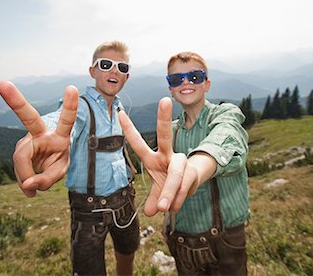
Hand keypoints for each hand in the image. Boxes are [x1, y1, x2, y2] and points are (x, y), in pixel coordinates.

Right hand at [0, 81, 78, 196]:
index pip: (66, 120)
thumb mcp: (60, 171)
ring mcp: (27, 140)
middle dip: (15, 99)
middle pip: (28, 117)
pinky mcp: (19, 150)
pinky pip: (19, 170)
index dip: (70, 106)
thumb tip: (27, 185)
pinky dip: (25, 182)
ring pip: (22, 160)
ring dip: (29, 178)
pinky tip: (29, 187)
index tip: (72, 87)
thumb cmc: (58, 160)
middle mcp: (40, 132)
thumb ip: (47, 179)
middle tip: (1, 84)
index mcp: (59, 134)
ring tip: (37, 187)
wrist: (47, 163)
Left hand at [118, 97, 197, 215]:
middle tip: (165, 100)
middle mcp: (167, 154)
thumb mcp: (158, 190)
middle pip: (165, 135)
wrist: (193, 183)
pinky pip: (184, 186)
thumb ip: (152, 197)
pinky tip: (174, 207)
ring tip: (163, 208)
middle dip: (163, 118)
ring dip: (170, 192)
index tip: (119, 112)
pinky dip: (178, 200)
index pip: (138, 143)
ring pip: (176, 174)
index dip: (129, 129)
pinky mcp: (191, 172)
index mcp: (153, 158)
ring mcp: (180, 162)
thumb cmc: (170, 182)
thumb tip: (148, 212)